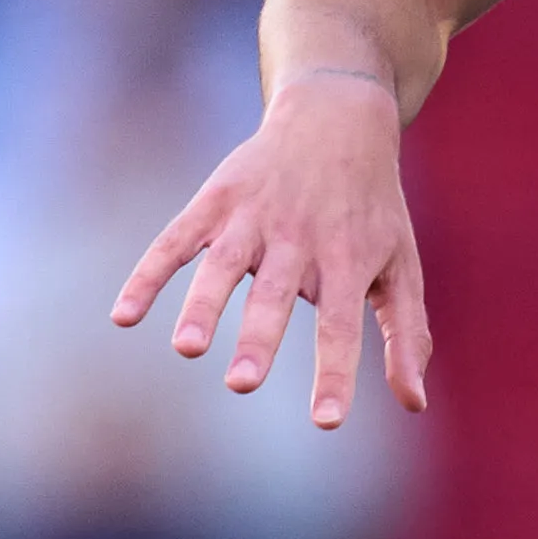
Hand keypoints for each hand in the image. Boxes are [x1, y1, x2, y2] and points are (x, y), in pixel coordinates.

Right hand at [112, 75, 429, 430]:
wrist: (336, 118)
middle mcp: (296, 239)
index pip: (340, 326)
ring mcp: (251, 219)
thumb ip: (406, 334)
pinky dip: (148, 276)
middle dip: (258, 339)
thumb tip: (413, 404)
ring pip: (221, 267)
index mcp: (345, 260)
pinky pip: (174, 241)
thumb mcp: (402, 265)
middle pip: (274, 296)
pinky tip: (124, 316)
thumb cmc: (373, 208)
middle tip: (241, 385)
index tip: (327, 421)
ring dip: (203, 307)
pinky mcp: (214, 203)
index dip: (334, 373)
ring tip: (187, 348)